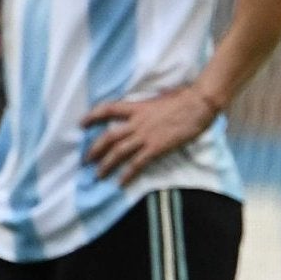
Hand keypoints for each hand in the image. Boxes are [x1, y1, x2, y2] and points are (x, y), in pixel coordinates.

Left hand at [83, 86, 219, 185]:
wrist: (199, 104)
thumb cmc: (185, 97)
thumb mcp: (162, 97)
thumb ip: (151, 104)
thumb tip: (150, 104)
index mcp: (138, 107)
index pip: (108, 109)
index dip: (92, 116)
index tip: (81, 123)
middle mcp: (137, 122)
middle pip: (108, 136)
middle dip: (94, 149)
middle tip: (86, 160)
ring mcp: (146, 136)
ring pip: (118, 152)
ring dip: (106, 165)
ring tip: (98, 175)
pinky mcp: (157, 148)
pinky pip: (137, 163)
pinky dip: (127, 174)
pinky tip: (120, 182)